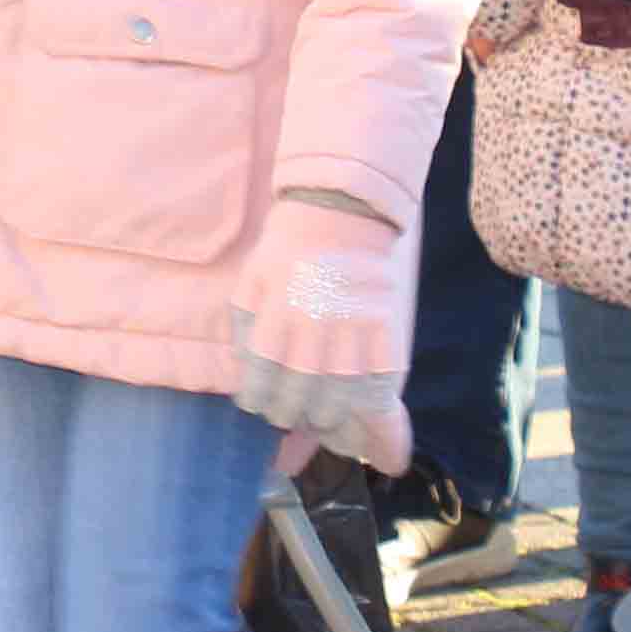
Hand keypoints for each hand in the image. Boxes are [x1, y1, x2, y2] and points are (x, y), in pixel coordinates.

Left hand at [225, 194, 420, 470]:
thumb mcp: (251, 281)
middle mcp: (315, 319)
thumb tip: (245, 374)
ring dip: (329, 413)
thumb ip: (245, 328)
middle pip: (302, 388)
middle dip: (291, 411)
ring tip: (319, 416)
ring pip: (342, 391)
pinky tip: (357, 403)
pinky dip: (371, 399)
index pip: (263, 372)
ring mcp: (353, 323)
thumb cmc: (287, 253)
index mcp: (277, 308)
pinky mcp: (385, 324)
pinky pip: (381, 377)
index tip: (256, 405)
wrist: (339, 215)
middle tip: (287, 415)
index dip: (258, 398)